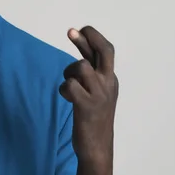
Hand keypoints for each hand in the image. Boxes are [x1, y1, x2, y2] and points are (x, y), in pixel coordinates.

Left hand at [59, 26, 118, 169]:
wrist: (97, 146)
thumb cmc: (93, 115)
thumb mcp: (95, 90)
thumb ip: (89, 71)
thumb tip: (79, 47)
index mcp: (110, 78)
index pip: (105, 50)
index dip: (91, 37)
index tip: (76, 29)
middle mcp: (108, 83)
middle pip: (104, 51)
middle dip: (87, 38)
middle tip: (71, 30)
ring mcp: (99, 94)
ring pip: (80, 66)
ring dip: (69, 71)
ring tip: (69, 85)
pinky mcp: (87, 106)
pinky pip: (70, 86)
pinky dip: (64, 89)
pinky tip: (67, 97)